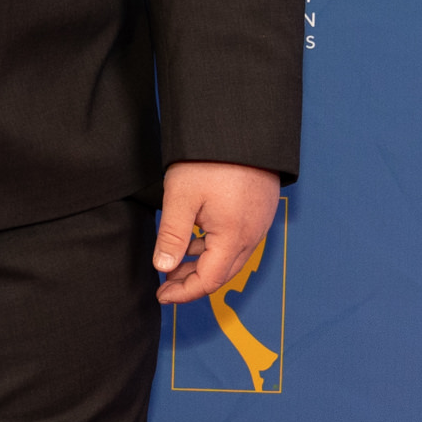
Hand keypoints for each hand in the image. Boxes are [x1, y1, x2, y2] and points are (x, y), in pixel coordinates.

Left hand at [151, 162, 283, 304]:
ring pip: (231, 257)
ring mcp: (259, 222)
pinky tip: (196, 238)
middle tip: (165, 283)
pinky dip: (216, 247)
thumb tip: (162, 268)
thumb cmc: (209, 159)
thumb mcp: (180, 197)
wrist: (242, 126)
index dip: (184, 293)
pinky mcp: (260, 209)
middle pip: (222, 273)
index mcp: (233, 237)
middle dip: (192, 282)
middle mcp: (252, 235)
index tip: (162, 295)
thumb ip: (171, 236)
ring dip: (203, 264)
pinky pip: (239, 240)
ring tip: (176, 261)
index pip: (209, 280)